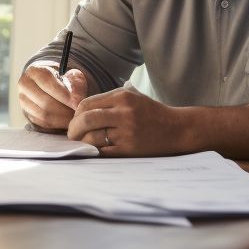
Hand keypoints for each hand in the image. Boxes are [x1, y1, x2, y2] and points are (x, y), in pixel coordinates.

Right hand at [18, 63, 88, 131]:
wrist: (52, 85)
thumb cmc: (64, 79)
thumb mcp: (72, 75)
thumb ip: (76, 84)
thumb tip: (77, 99)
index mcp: (34, 71)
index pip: (47, 82)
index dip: (63, 94)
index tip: (77, 102)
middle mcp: (25, 85)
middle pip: (45, 101)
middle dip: (64, 109)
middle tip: (78, 113)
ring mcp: (24, 101)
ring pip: (43, 114)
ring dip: (61, 119)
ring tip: (74, 118)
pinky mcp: (27, 113)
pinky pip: (42, 123)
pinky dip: (56, 124)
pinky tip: (67, 121)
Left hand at [67, 88, 187, 156]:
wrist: (177, 129)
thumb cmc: (151, 113)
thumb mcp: (132, 96)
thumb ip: (109, 99)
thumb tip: (81, 108)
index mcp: (122, 97)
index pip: (87, 104)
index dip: (76, 114)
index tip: (75, 120)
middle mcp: (124, 113)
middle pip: (86, 120)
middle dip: (73, 129)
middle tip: (71, 134)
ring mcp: (127, 132)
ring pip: (92, 138)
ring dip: (82, 142)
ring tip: (81, 143)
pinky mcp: (130, 149)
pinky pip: (104, 152)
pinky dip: (94, 152)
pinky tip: (94, 150)